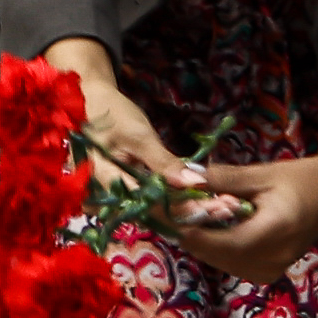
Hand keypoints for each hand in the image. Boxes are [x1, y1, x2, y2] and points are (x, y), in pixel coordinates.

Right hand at [37, 36, 219, 205]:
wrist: (89, 104)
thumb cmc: (110, 113)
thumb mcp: (138, 135)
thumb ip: (162, 163)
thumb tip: (193, 183)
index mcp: (102, 182)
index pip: (149, 205)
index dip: (183, 209)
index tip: (216, 206)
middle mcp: (104, 199)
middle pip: (154, 213)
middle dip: (192, 212)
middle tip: (228, 208)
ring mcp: (113, 199)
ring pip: (155, 211)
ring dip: (188, 210)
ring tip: (223, 205)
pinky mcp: (124, 195)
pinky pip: (151, 204)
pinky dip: (178, 201)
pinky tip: (205, 200)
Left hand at [176, 141, 317, 284]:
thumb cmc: (301, 179)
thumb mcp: (262, 174)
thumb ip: (223, 179)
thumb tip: (183, 177)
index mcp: (273, 231)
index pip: (218, 241)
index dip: (186, 227)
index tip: (162, 209)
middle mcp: (272, 258)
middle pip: (213, 253)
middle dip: (187, 231)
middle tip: (166, 208)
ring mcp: (270, 270)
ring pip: (218, 260)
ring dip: (198, 239)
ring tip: (182, 214)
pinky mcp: (267, 272)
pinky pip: (230, 262)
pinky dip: (215, 245)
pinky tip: (208, 226)